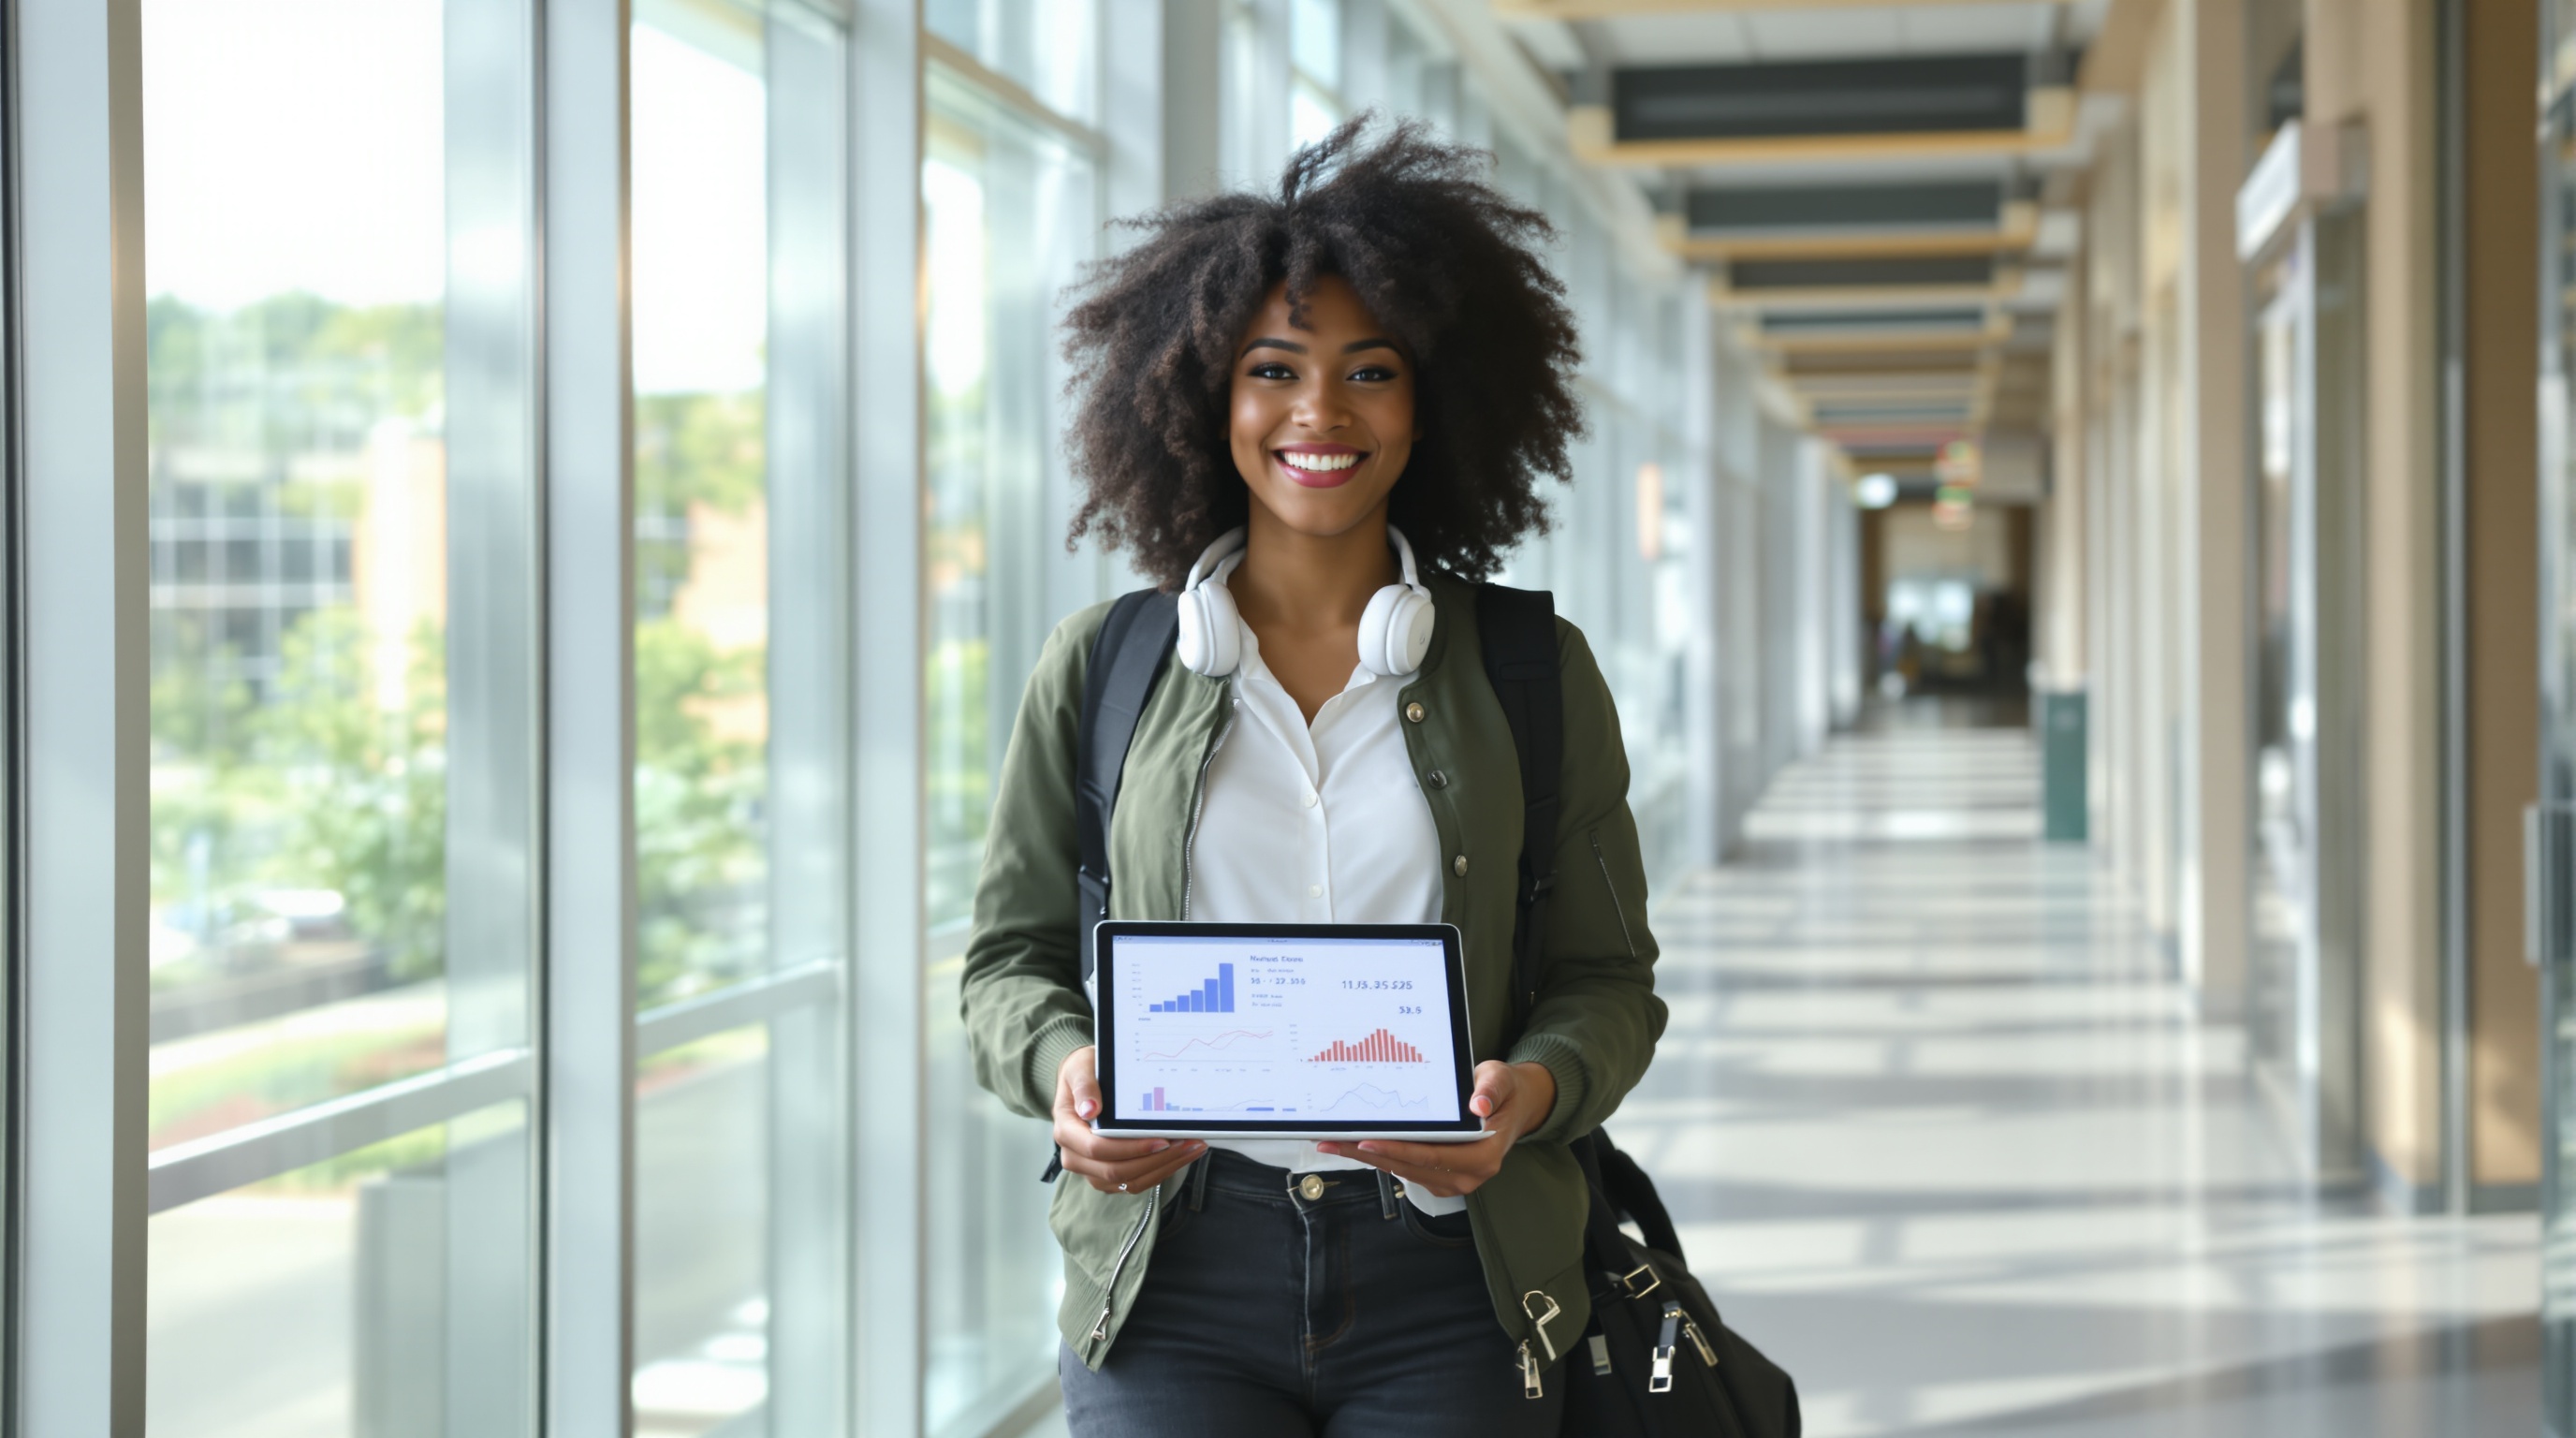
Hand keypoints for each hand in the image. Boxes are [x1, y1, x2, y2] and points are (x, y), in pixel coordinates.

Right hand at [1052, 1046, 1204, 1194]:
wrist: (1083, 1082)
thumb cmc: (1083, 1073)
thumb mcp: (1080, 1068)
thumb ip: (1084, 1086)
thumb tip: (1089, 1109)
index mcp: (1066, 1131)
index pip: (1096, 1149)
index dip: (1131, 1149)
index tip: (1161, 1140)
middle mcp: (1075, 1156)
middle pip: (1116, 1171)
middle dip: (1155, 1160)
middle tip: (1186, 1143)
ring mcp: (1092, 1170)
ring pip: (1128, 1181)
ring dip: (1162, 1168)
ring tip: (1190, 1148)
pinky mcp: (1108, 1175)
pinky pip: (1135, 1182)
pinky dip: (1159, 1171)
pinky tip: (1180, 1155)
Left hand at [1314, 1059, 1555, 1198]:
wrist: (1512, 1106)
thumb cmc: (1503, 1091)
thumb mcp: (1500, 1079)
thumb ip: (1490, 1090)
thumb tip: (1478, 1105)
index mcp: (1483, 1156)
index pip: (1432, 1156)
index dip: (1397, 1149)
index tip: (1366, 1141)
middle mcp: (1468, 1176)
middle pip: (1409, 1166)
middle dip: (1368, 1154)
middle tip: (1332, 1142)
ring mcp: (1452, 1181)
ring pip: (1402, 1171)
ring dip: (1367, 1159)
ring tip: (1334, 1144)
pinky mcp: (1439, 1178)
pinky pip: (1405, 1170)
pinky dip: (1380, 1158)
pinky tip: (1354, 1146)